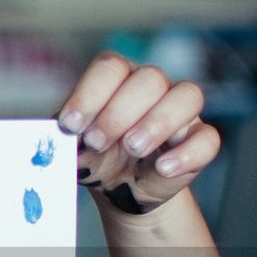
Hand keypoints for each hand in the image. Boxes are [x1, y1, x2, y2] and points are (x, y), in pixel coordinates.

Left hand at [57, 52, 218, 214]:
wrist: (119, 188)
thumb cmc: (94, 157)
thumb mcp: (73, 148)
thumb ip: (63, 139)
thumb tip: (48, 137)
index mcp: (116, 80)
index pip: (110, 67)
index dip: (90, 93)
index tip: (70, 125)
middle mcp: (152, 87)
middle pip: (149, 79)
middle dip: (119, 112)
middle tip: (97, 142)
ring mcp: (181, 112)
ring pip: (187, 96)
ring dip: (157, 122)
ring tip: (133, 149)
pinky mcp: (199, 140)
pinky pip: (208, 138)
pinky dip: (187, 152)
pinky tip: (163, 168)